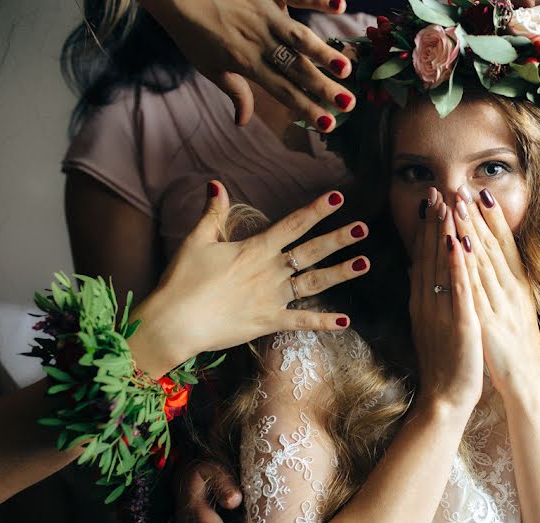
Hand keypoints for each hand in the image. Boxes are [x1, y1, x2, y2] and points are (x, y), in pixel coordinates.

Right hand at [129, 181, 370, 377]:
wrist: (175, 322)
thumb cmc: (182, 281)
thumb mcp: (197, 241)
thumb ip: (213, 213)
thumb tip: (216, 183)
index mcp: (256, 249)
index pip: (293, 223)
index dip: (316, 209)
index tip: (338, 196)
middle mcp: (270, 271)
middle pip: (311, 251)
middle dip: (338, 238)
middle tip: (363, 228)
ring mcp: (273, 298)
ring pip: (314, 282)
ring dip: (340, 273)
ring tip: (364, 263)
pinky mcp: (269, 322)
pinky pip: (301, 321)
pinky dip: (323, 322)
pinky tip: (344, 321)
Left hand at [139, 0, 354, 129]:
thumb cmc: (191, 31)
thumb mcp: (209, 66)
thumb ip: (234, 92)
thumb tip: (242, 122)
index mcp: (245, 62)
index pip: (282, 91)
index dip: (307, 108)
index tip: (329, 124)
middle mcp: (258, 41)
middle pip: (296, 69)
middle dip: (324, 88)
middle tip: (350, 104)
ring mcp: (264, 15)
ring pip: (299, 38)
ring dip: (324, 53)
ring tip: (347, 68)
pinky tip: (339, 2)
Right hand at [409, 188, 482, 411]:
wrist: (445, 397)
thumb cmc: (443, 362)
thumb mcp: (429, 324)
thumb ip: (425, 296)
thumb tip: (419, 268)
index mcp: (422, 302)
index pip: (423, 258)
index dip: (427, 229)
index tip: (430, 202)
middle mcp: (427, 302)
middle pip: (429, 256)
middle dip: (434, 222)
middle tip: (436, 192)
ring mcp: (442, 312)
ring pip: (441, 266)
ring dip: (444, 234)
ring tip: (447, 205)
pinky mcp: (460, 323)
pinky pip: (458, 289)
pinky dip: (458, 265)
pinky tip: (459, 243)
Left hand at [449, 187, 539, 395]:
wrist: (524, 378)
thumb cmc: (515, 344)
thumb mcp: (511, 307)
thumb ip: (500, 284)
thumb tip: (488, 262)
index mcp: (516, 285)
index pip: (504, 244)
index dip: (493, 218)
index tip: (481, 192)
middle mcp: (511, 288)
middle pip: (492, 246)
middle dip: (476, 215)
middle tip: (463, 187)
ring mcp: (500, 303)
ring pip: (482, 260)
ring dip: (470, 229)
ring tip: (458, 204)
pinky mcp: (487, 319)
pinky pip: (474, 287)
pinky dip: (466, 264)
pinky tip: (458, 245)